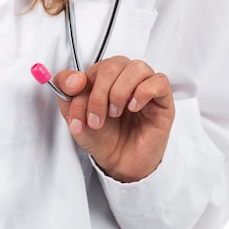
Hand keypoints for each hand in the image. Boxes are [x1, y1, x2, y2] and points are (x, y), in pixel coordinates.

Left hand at [53, 56, 174, 182]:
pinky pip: (159, 81)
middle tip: (95, 120)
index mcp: (103, 75)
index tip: (75, 112)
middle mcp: (125, 76)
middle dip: (98, 95)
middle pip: (112, 65)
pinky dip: (143, 92)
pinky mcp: (163, 100)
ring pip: (136, 67)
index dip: (80, 89)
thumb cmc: (101, 136)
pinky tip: (133, 108)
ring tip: (114, 113)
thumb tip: (75, 79)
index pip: (91, 67)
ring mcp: (145, 86)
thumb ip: (65, 93)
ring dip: (119, 92)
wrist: (119, 162)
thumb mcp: (74, 116)